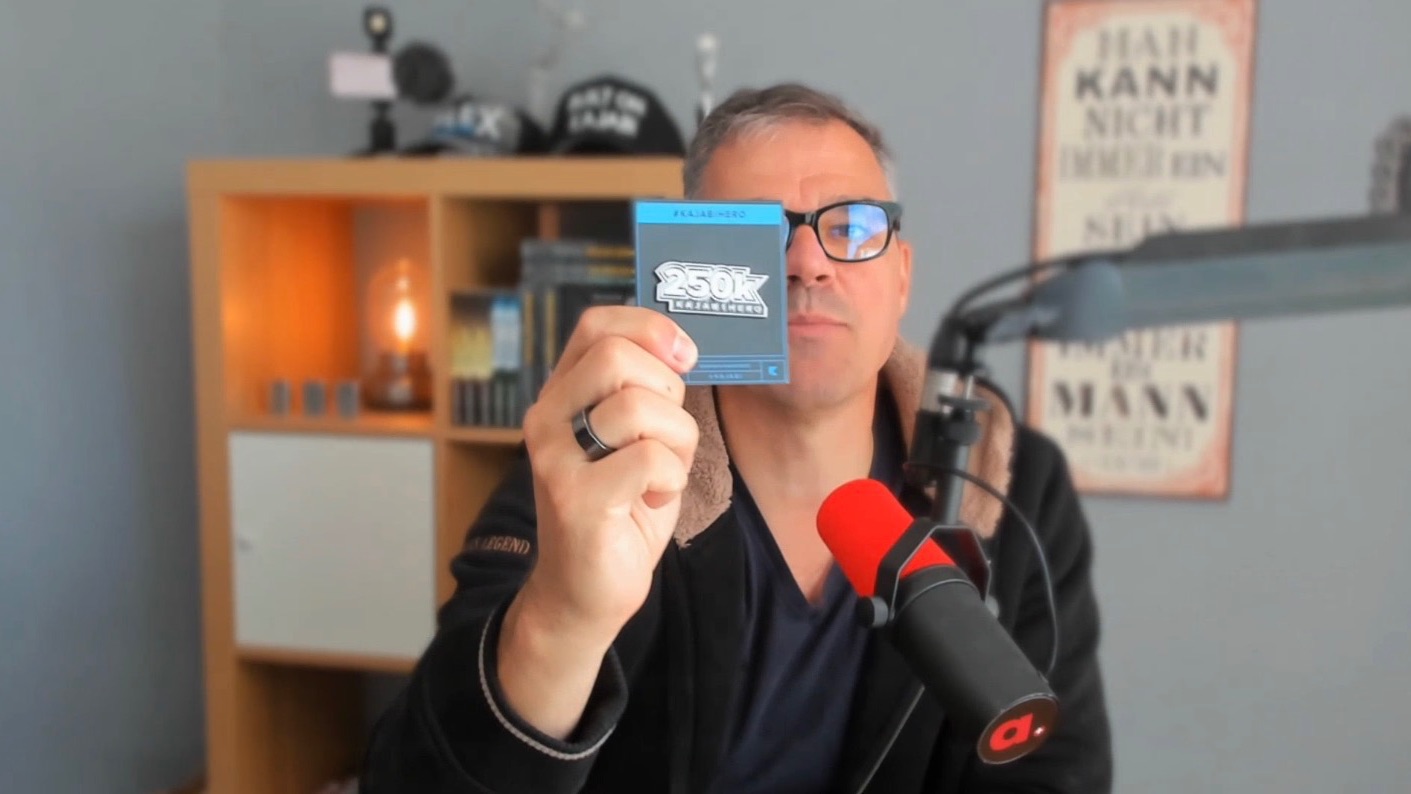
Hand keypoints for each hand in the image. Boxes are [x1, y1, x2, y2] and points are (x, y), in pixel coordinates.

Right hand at [511, 304, 699, 648]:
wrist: (584, 593)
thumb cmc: (619, 510)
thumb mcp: (633, 437)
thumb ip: (643, 391)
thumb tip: (679, 345)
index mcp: (563, 394)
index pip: (598, 325)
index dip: (650, 329)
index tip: (684, 357)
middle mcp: (547, 417)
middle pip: (618, 357)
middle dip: (668, 392)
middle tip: (668, 436)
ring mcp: (555, 457)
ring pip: (637, 406)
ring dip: (676, 442)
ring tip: (661, 475)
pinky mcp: (573, 499)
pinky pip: (649, 459)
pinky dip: (671, 480)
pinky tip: (652, 499)